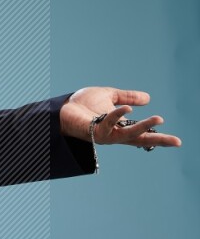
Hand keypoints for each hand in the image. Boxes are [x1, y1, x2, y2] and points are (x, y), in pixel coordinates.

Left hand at [59, 87, 180, 148]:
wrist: (61, 108)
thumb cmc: (81, 104)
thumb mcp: (109, 96)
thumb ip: (127, 97)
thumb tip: (148, 98)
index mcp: (119, 127)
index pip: (141, 133)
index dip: (157, 136)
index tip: (176, 141)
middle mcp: (114, 134)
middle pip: (139, 139)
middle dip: (158, 140)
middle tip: (177, 142)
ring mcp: (104, 134)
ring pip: (128, 134)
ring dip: (144, 127)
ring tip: (159, 119)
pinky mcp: (93, 131)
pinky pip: (108, 123)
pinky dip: (118, 115)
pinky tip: (127, 109)